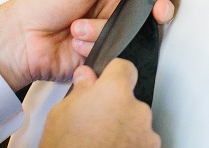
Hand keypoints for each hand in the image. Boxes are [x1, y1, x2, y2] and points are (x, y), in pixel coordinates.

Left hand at [0, 0, 179, 89]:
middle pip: (149, 10)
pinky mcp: (103, 56)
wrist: (19, 39)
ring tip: (77, 28)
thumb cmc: (43, 3)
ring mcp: (109, 34)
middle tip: (159, 8)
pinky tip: (78, 44)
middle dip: (156, 9)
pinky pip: (117, 53)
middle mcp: (113, 10)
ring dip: (104, 30)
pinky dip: (97, 48)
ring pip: (131, 33)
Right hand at [39, 60, 159, 147]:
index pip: (124, 67)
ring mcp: (147, 134)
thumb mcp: (61, 114)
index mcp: (115, 92)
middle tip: (94, 120)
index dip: (112, 74)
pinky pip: (141, 140)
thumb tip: (86, 77)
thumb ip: (80, 89)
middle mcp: (137, 110)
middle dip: (115, 105)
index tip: (104, 82)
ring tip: (100, 140)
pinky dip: (129, 144)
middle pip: (129, 97)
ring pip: (135, 120)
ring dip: (123, 126)